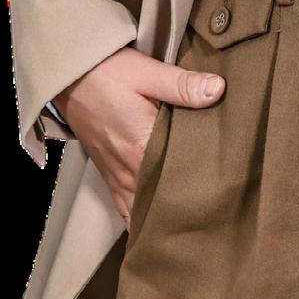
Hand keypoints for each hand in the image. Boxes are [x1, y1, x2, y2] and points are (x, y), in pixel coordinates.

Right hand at [50, 46, 225, 226]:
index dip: (206, 186)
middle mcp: (129, 171)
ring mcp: (117, 176)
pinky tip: (157, 225)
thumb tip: (218, 90)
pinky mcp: (109, 175)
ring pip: (144, 212)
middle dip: (191, 208)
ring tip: (194, 225)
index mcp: (142, 148)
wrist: (69, 77)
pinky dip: (141, 220)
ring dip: (166, 217)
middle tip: (219, 212)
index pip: (182, 180)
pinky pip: (126, 210)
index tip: (228, 190)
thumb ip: (182, 85)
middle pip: (165, 202)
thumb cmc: (107, 73)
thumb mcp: (146, 72)